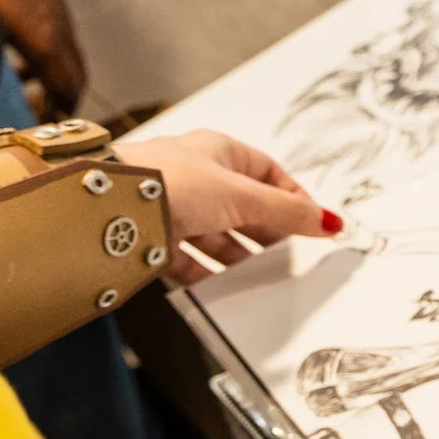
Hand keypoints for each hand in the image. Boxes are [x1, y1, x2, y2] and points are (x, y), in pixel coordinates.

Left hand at [0, 0, 87, 113]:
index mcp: (43, 34)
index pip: (69, 88)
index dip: (60, 114)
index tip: (45, 131)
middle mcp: (57, 14)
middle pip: (74, 70)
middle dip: (60, 96)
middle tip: (36, 115)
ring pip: (63, 43)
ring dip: (48, 68)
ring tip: (18, 82)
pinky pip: (52, 20)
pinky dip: (41, 42)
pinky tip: (8, 40)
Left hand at [116, 130, 337, 285]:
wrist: (109, 205)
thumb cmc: (169, 181)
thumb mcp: (243, 196)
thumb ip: (289, 212)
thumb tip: (330, 220)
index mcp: (217, 152)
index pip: (267, 172)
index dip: (292, 198)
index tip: (312, 223)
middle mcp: (194, 176)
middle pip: (243, 206)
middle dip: (266, 231)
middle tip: (290, 253)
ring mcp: (172, 206)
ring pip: (215, 234)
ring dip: (237, 255)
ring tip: (260, 275)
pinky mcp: (153, 236)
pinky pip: (187, 259)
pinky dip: (206, 273)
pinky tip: (223, 286)